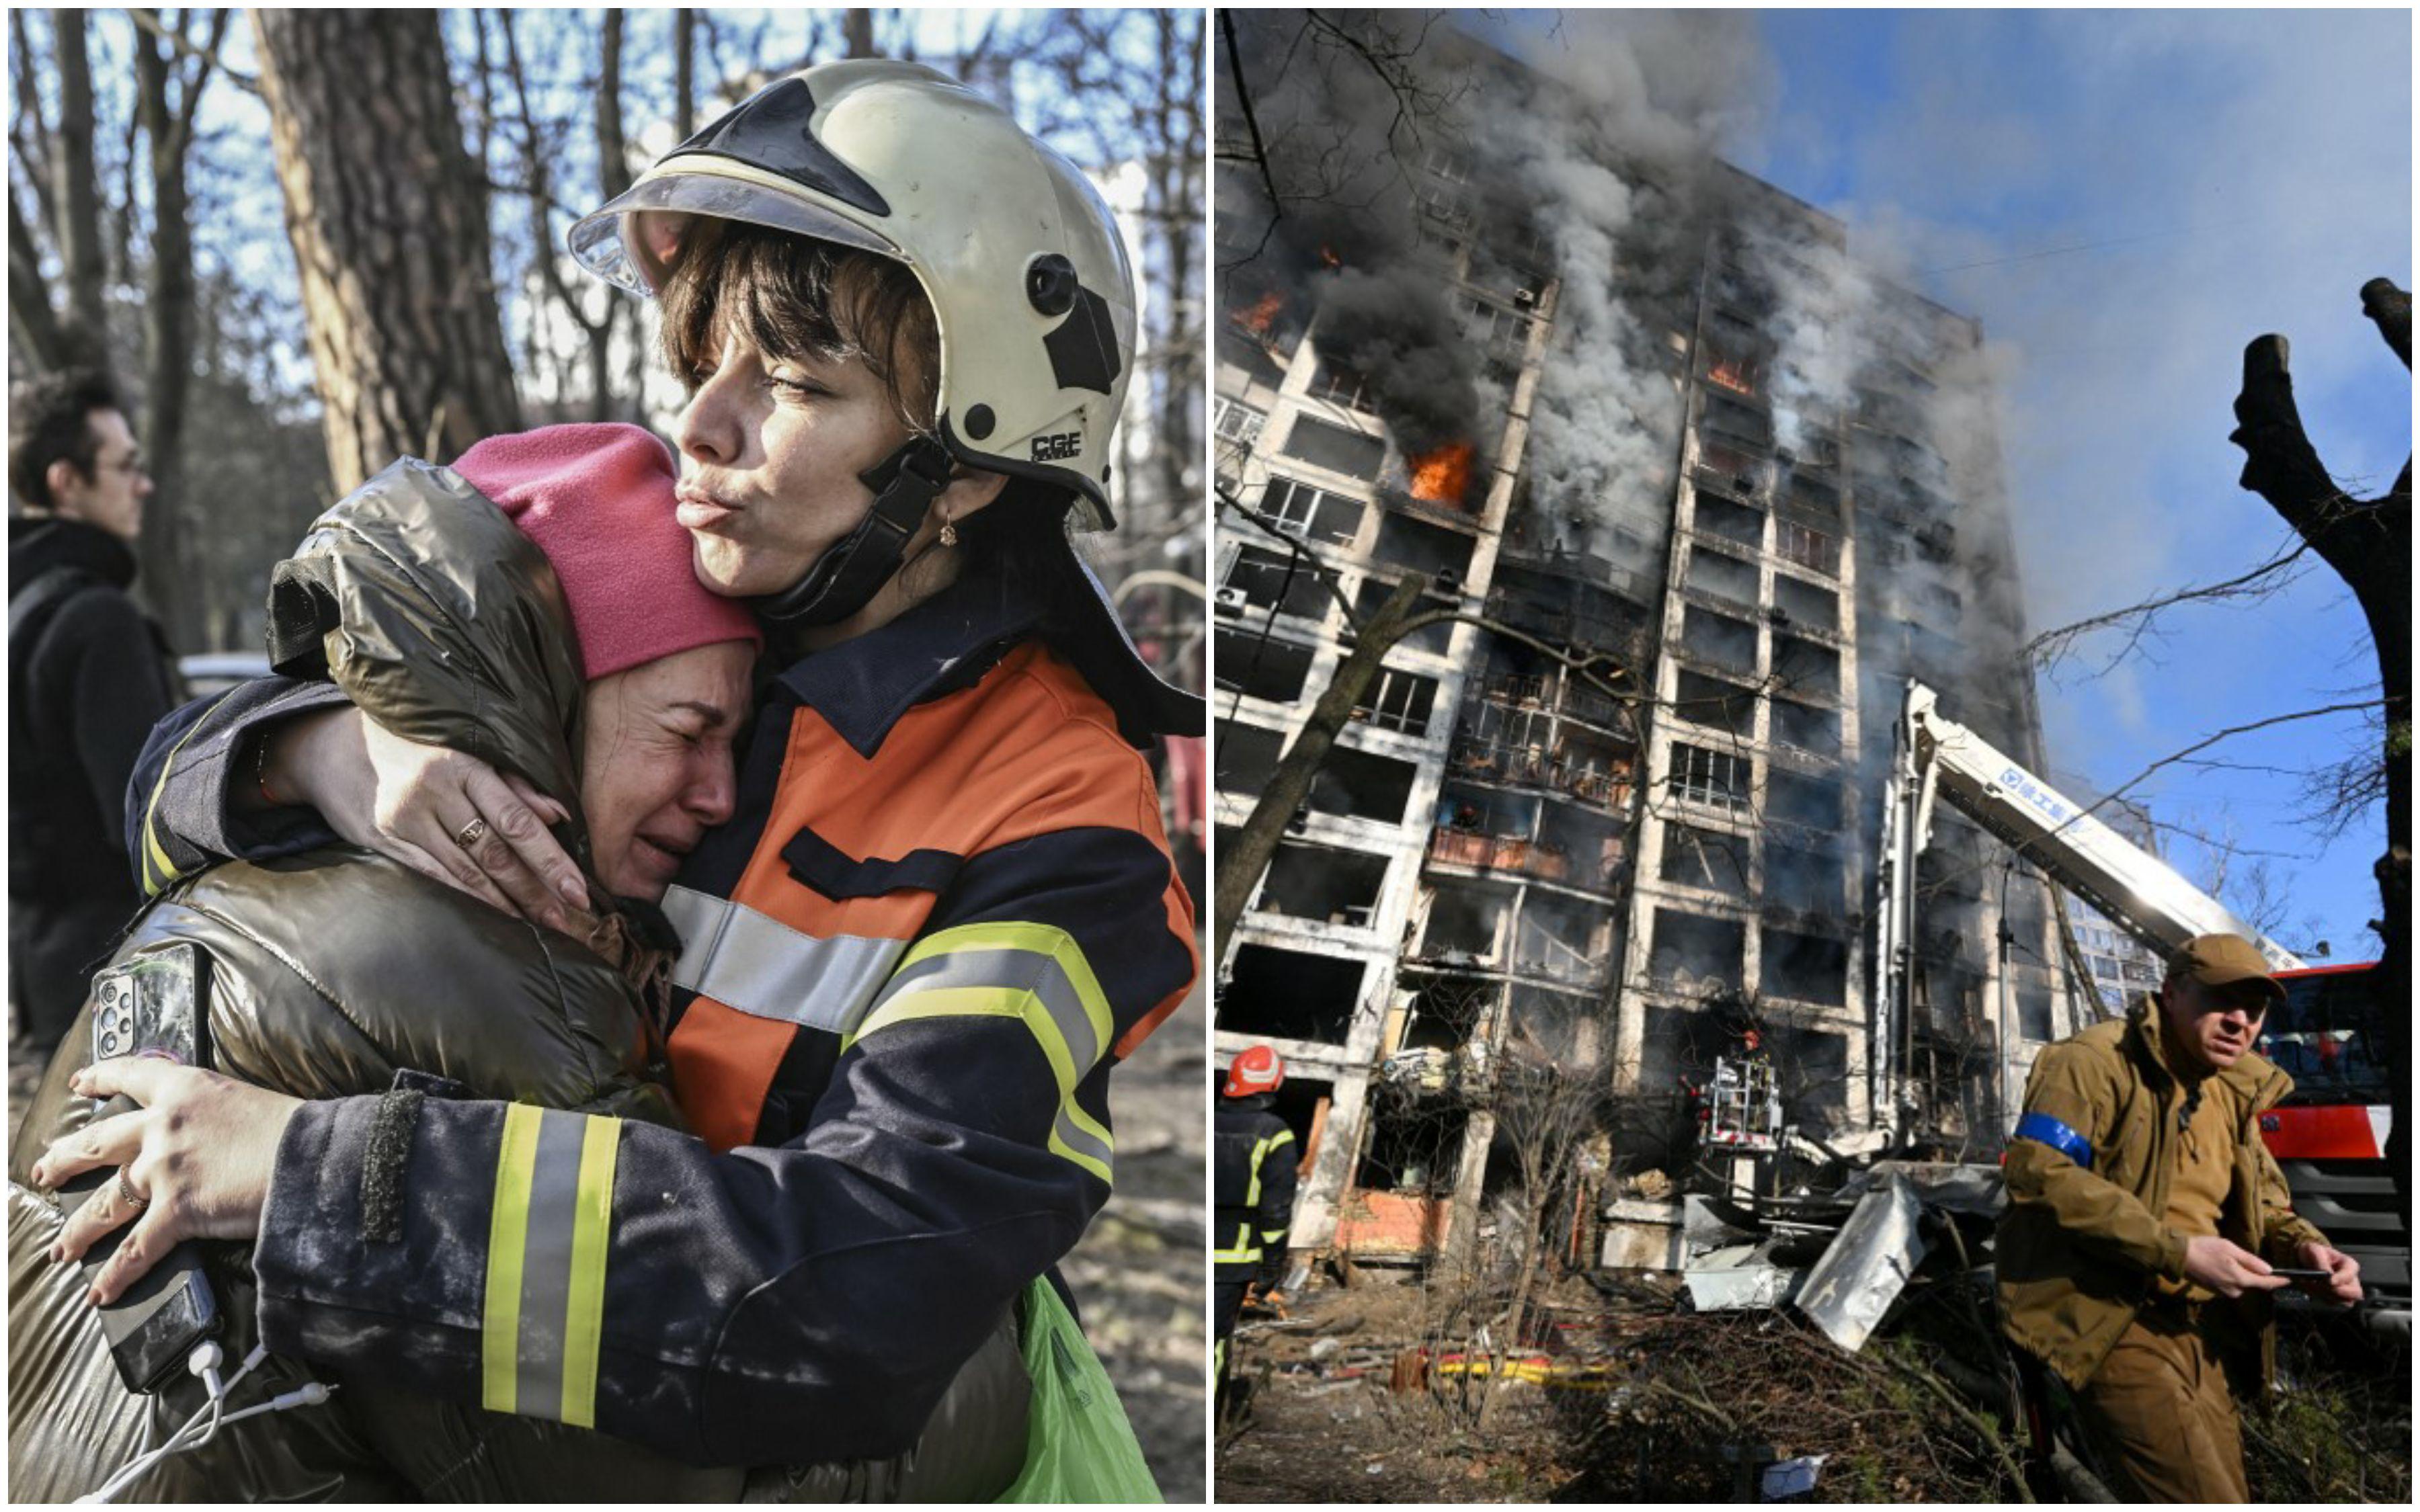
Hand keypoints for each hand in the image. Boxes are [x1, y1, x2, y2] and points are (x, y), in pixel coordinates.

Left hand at [30, 1058, 301, 1304]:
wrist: (312, 1156)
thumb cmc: (295, 1129)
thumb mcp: (247, 1102)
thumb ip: (216, 1115)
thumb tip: (212, 1136)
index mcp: (186, 1090)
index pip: (132, 1074)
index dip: (101, 1078)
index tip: (81, 1084)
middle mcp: (163, 1127)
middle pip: (98, 1143)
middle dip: (65, 1159)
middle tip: (44, 1169)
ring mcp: (164, 1170)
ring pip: (104, 1203)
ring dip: (79, 1230)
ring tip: (62, 1248)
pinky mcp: (176, 1211)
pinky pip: (137, 1249)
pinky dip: (118, 1275)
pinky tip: (102, 1292)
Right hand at [273, 707, 588, 928]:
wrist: (334, 745)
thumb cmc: (418, 743)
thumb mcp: (468, 748)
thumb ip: (514, 782)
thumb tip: (559, 814)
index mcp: (464, 765)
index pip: (516, 820)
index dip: (550, 859)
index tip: (579, 890)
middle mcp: (434, 793)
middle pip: (495, 852)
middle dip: (536, 890)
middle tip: (570, 919)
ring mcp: (405, 819)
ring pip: (466, 871)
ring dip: (507, 902)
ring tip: (541, 924)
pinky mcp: (384, 840)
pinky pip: (433, 876)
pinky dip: (467, 898)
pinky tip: (494, 915)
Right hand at [2180, 1234, 2289, 1297]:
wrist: (2179, 1256)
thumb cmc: (2205, 1248)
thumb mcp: (2230, 1248)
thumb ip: (2251, 1260)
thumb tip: (2268, 1270)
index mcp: (2240, 1279)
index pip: (2265, 1283)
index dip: (2278, 1281)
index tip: (2290, 1280)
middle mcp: (2234, 1289)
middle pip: (2253, 1284)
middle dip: (2255, 1275)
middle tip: (2247, 1260)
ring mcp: (2223, 1291)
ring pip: (2241, 1285)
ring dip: (2242, 1275)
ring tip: (2230, 1260)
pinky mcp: (2215, 1290)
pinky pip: (2231, 1285)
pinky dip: (2231, 1277)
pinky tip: (2221, 1265)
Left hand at [2295, 1241, 2363, 1305]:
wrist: (2306, 1260)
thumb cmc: (2315, 1254)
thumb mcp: (2315, 1250)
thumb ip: (2321, 1262)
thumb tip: (2326, 1273)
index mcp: (2349, 1265)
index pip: (2350, 1275)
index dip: (2341, 1279)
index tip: (2329, 1281)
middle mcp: (2351, 1280)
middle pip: (2355, 1293)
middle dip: (2337, 1292)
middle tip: (2320, 1285)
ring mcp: (2346, 1291)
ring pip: (2344, 1302)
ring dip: (2326, 1296)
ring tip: (2310, 1284)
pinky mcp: (2336, 1299)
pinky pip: (2332, 1304)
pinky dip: (2320, 1298)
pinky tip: (2310, 1288)